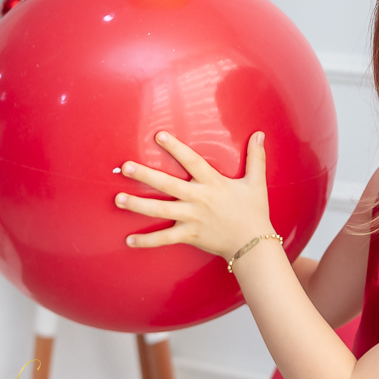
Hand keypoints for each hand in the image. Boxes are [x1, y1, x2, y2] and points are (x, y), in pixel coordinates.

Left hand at [116, 130, 272, 259]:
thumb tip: (260, 134)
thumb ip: (256, 157)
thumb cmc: (254, 212)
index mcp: (213, 183)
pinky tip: (128, 239)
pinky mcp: (190, 235)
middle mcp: (199, 199)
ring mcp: (192, 218)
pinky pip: (164, 239)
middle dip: (145, 175)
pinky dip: (146, 241)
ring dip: (138, 205)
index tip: (158, 136)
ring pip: (160, 210)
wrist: (253, 243)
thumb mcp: (256, 182)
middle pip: (168, 185)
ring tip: (118, 198)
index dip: (175, 148)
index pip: (192, 161)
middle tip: (126, 167)